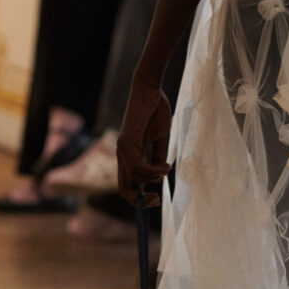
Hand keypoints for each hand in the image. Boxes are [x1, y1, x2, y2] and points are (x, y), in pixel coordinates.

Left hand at [117, 82, 171, 206]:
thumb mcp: (160, 138)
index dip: (138, 197)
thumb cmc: (155, 109)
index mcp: (128, 154)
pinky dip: (153, 171)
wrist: (150, 88)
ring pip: (133, 179)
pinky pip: (138, 167)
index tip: (156, 199)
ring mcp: (123, 148)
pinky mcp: (128, 142)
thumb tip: (160, 175)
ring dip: (153, 179)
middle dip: (140, 200)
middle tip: (157, 200)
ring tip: (167, 168)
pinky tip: (166, 167)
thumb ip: (157, 157)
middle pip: (124, 189)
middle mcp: (122, 153)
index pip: (127, 184)